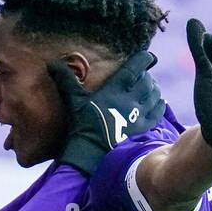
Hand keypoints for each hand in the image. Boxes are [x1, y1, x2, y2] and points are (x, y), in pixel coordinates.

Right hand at [48, 46, 165, 174]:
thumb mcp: (74, 101)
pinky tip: (158, 103)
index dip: (143, 59)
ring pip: (154, 95)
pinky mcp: (142, 128)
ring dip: (153, 89)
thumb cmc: (81, 126)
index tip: (146, 56)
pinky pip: (157, 113)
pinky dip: (159, 105)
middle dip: (146, 76)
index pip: (135, 68)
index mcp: (114, 89)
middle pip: (146, 81)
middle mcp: (129, 99)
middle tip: (143, 76)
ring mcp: (138, 114)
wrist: (91, 153)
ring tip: (150, 89)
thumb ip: (66, 80)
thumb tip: (51, 64)